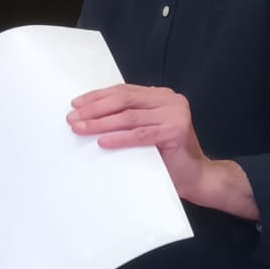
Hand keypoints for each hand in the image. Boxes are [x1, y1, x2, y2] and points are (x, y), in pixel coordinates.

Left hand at [67, 84, 256, 218]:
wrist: (196, 177)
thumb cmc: (167, 155)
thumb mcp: (146, 129)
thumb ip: (128, 117)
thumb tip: (88, 114)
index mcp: (161, 96)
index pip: (123, 91)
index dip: (98, 97)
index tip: (76, 104)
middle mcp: (170, 100)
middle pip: (124, 100)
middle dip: (94, 109)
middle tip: (73, 118)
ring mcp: (175, 114)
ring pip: (128, 117)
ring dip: (100, 123)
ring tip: (80, 128)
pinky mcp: (175, 131)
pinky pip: (140, 134)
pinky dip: (119, 137)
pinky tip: (101, 141)